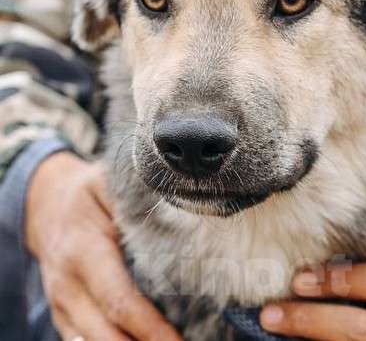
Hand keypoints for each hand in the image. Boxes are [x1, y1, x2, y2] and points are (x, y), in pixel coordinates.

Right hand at [25, 151, 181, 340]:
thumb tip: (176, 207)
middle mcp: (68, 285)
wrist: (45, 205)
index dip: (148, 326)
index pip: (118, 299)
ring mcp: (62, 304)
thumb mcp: (107, 184)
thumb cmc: (86, 194)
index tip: (177, 340)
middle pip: (104, 335)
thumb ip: (135, 200)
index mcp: (83, 252)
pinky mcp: (62, 314)